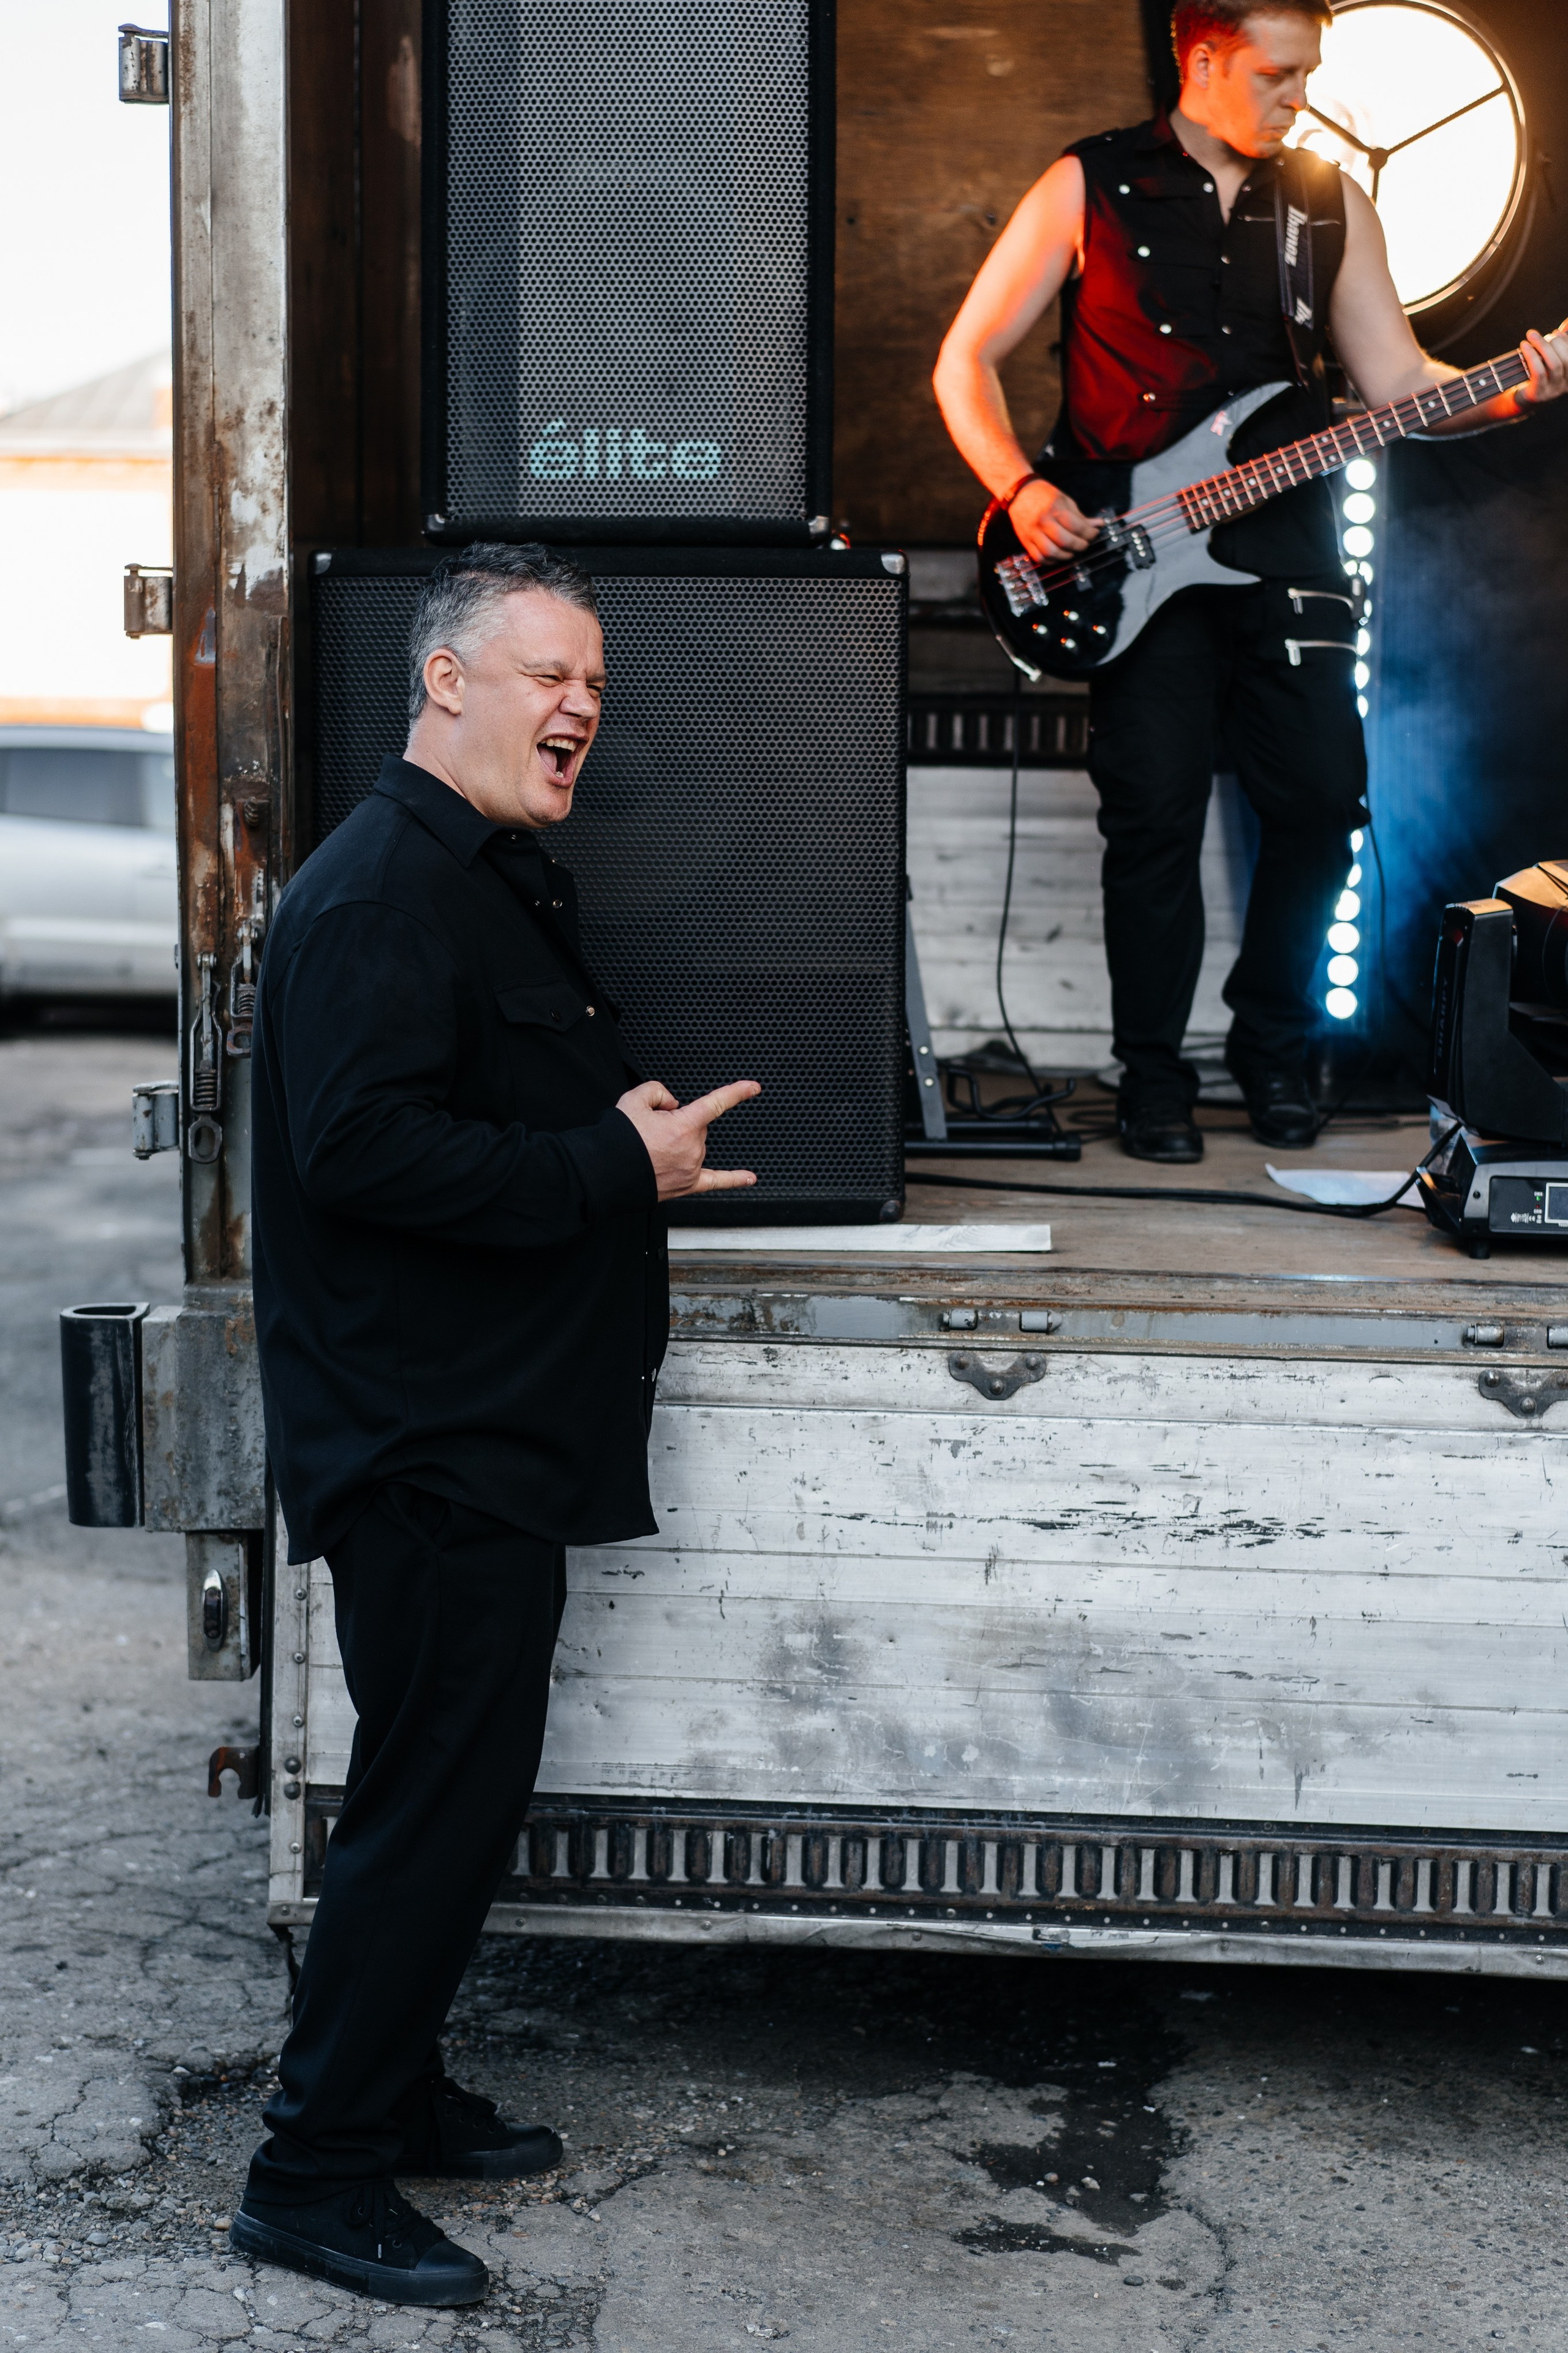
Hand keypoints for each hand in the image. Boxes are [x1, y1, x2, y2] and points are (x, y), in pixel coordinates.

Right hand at [616, 1078, 760, 1201]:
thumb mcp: (635, 1098)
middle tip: (651, 1132)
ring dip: (679, 1143)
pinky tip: (750, 1178)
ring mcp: (691, 1169)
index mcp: (683, 1127)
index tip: (753, 1088)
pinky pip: (715, 1181)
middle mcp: (693, 1149)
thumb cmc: (618, 1139)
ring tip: (652, 1150)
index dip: (736, 1093)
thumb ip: (659, 1091)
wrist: (605, 1173)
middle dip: (677, 1124)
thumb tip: (672, 1106)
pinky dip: (734, 1179)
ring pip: (694, 1146)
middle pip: (696, 1127)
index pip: (716, 1104)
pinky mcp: (687, 1185)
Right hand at [1008, 476, 1101, 562]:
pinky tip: (1058, 556)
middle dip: (1079, 546)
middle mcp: (1043, 521)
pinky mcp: (1025, 541)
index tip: (1094, 534)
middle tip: (1084, 544)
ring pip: (1051, 552)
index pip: (1077, 526)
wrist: (1019, 493)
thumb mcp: (1065, 501)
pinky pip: (1039, 558)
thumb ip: (1081, 516)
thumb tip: (1098, 525)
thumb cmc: (1044, 496)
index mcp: (1055, 508)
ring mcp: (1033, 532)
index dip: (1089, 534)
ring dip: (1066, 556)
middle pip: (1065, 541)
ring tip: (1072, 552)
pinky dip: (1051, 561)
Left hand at [1515, 319, 1567, 408]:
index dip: (1566, 341)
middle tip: (1541, 336)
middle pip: (1567, 359)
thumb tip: (1567, 322)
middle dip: (1554, 342)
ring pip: (1554, 364)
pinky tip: (1524, 345)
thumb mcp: (1550, 358)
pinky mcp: (1538, 395)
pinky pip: (1539, 372)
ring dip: (1542, 345)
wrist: (1520, 398)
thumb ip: (1560, 343)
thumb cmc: (1537, 374)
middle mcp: (1565, 386)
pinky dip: (1531, 355)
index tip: (1555, 332)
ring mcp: (1552, 392)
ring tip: (1531, 335)